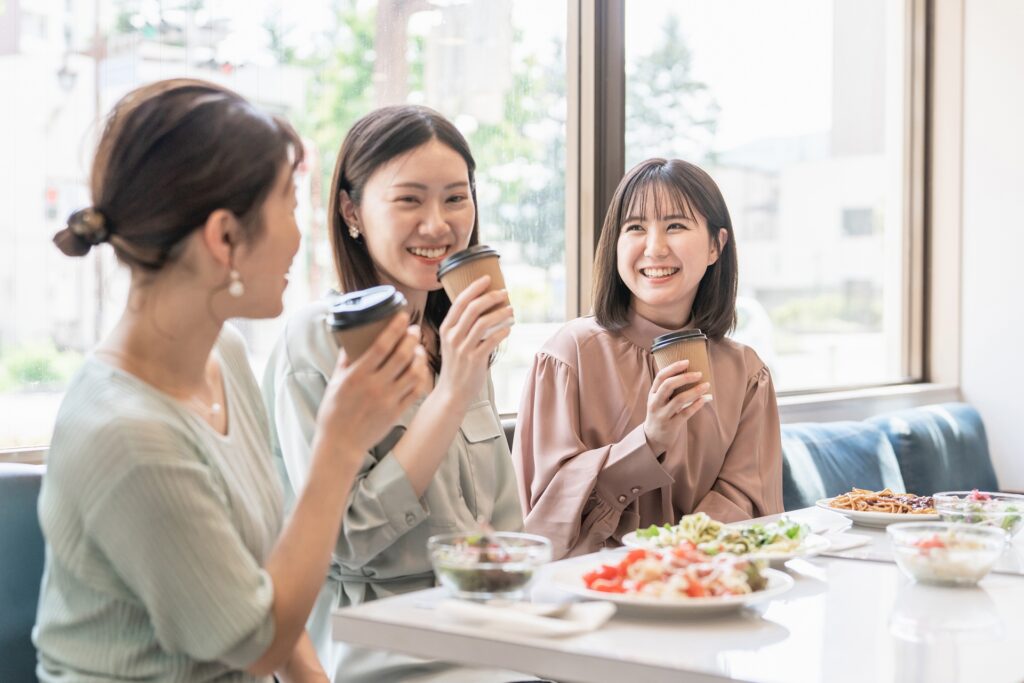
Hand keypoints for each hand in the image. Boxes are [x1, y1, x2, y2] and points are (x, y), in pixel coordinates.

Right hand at [315, 311, 430, 454]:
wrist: (340, 443)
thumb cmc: (334, 411)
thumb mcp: (335, 382)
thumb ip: (345, 360)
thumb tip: (350, 339)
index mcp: (357, 376)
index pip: (381, 346)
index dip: (395, 329)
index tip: (403, 316)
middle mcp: (375, 386)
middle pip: (401, 356)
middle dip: (412, 339)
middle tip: (415, 330)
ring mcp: (388, 400)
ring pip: (413, 372)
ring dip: (419, 357)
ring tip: (418, 348)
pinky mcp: (397, 412)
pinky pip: (416, 391)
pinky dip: (422, 377)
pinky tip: (420, 368)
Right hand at [435, 275, 513, 412]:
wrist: (452, 392)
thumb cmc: (456, 364)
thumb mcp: (453, 342)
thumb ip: (463, 325)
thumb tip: (484, 306)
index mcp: (446, 328)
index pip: (459, 301)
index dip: (474, 287)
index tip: (487, 278)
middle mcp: (452, 336)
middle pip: (473, 308)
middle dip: (491, 297)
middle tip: (504, 292)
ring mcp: (463, 348)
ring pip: (484, 323)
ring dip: (500, 313)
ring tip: (511, 309)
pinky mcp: (474, 360)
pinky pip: (492, 340)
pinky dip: (502, 331)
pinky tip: (509, 328)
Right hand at [643, 359, 711, 453]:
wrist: (653, 437)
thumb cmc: (660, 413)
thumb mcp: (659, 399)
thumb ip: (669, 388)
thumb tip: (690, 372)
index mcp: (652, 394)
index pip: (661, 377)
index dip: (673, 368)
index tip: (687, 361)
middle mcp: (655, 403)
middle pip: (668, 386)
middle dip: (685, 378)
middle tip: (699, 373)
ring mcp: (662, 415)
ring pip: (679, 400)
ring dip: (694, 391)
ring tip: (706, 385)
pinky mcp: (671, 425)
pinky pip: (685, 413)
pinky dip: (696, 405)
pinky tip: (705, 399)